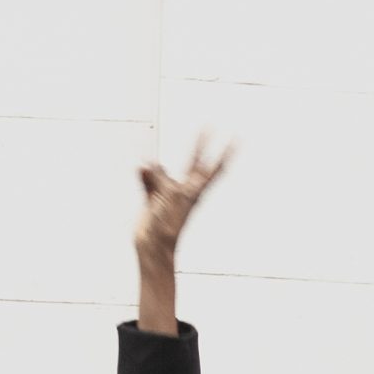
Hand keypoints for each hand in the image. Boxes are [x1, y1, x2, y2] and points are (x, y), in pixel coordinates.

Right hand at [134, 133, 230, 260]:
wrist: (153, 247)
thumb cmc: (166, 226)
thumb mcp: (168, 197)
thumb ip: (159, 177)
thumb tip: (147, 163)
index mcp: (194, 190)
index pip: (212, 167)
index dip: (222, 152)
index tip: (235, 138)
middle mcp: (184, 189)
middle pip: (195, 162)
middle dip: (200, 144)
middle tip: (208, 126)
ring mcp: (169, 193)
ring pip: (164, 170)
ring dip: (156, 167)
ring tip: (145, 165)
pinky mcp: (153, 197)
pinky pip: (148, 178)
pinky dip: (143, 173)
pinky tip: (139, 168)